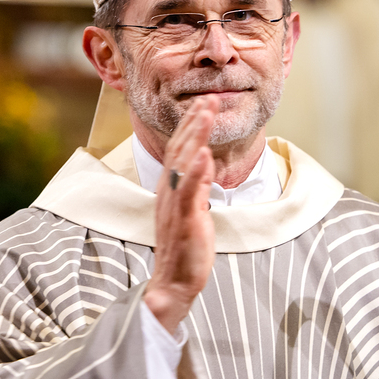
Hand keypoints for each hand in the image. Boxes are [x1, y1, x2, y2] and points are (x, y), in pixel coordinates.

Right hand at [143, 95, 217, 333]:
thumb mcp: (195, 208)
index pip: (180, 148)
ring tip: (206, 113)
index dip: (192, 124)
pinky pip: (189, 191)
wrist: (173, 282)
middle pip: (180, 148)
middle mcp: (168, 191)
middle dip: (195, 121)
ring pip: (183, 163)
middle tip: (209, 97)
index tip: (205, 103)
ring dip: (195, 136)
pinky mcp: (184, 219)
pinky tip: (204, 154)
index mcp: (171, 187)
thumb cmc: (184, 247)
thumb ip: (199, 184)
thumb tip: (206, 162)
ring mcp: (174, 204)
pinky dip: (196, 171)